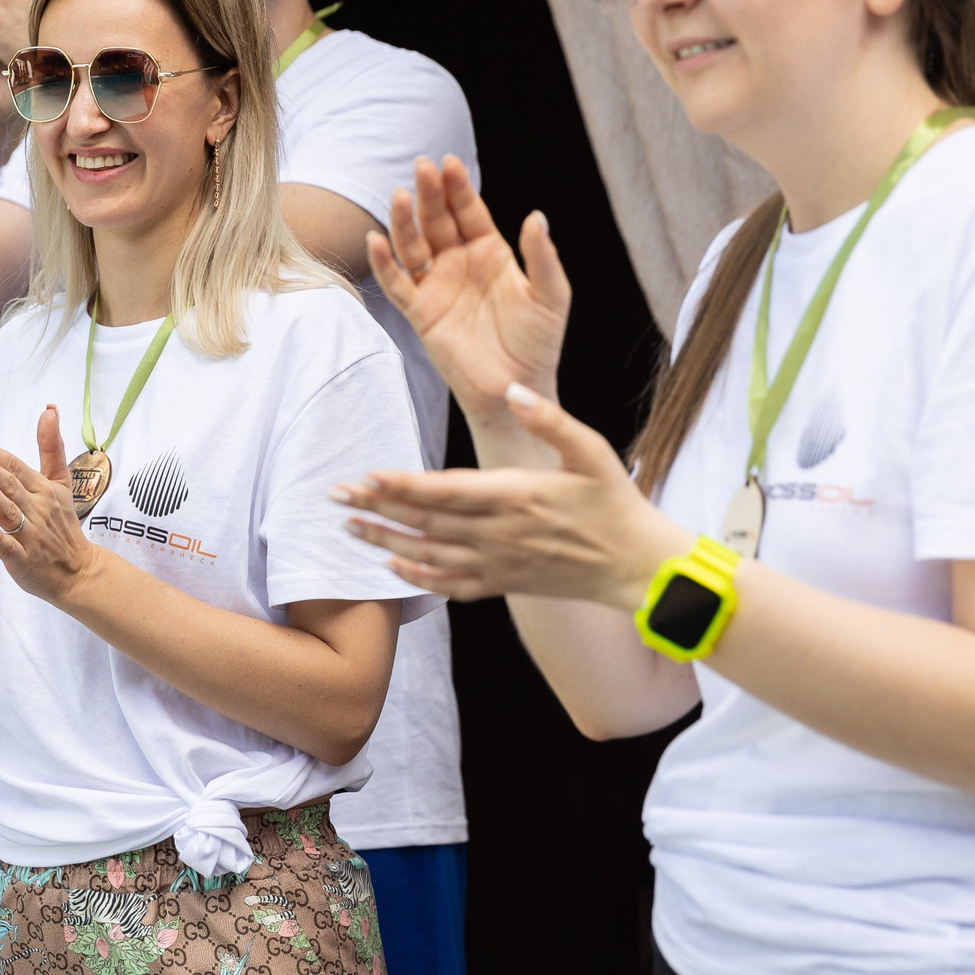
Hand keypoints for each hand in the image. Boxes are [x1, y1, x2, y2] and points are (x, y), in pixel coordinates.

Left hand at [0, 406, 103, 607]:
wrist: (78, 570)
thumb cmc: (63, 524)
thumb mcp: (61, 483)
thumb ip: (52, 447)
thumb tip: (50, 410)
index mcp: (44, 490)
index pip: (18, 468)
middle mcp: (37, 510)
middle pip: (11, 487)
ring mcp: (31, 536)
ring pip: (9, 512)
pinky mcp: (24, 561)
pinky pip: (9, 548)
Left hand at [335, 388, 686, 605]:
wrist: (638, 565)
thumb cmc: (616, 503)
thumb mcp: (592, 451)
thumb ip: (550, 419)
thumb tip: (513, 388)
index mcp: (516, 496)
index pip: (445, 491)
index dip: (402, 484)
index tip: (366, 474)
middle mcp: (500, 533)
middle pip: (425, 521)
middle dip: (378, 507)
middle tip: (336, 496)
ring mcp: (500, 562)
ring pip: (429, 554)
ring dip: (386, 540)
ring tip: (348, 527)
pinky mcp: (505, 583)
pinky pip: (452, 585)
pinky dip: (419, 578)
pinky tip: (393, 565)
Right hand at [367, 156, 570, 424]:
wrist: (518, 387)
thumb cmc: (538, 342)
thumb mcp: (550, 295)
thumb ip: (542, 256)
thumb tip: (536, 215)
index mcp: (490, 252)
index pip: (469, 212)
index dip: (459, 189)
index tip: (449, 163)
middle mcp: (459, 263)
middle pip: (437, 221)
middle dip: (429, 194)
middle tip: (422, 167)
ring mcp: (437, 286)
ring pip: (413, 246)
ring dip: (404, 221)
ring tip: (400, 195)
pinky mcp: (420, 313)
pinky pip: (397, 284)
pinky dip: (383, 263)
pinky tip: (375, 240)